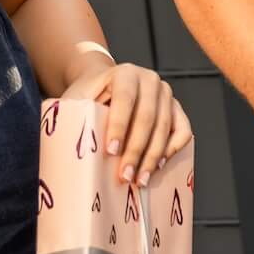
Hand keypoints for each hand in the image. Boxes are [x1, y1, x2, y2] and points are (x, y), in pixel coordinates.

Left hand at [72, 60, 192, 187]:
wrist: (104, 86)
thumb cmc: (88, 97)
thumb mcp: (76, 100)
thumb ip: (74, 117)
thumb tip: (71, 149)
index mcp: (124, 73)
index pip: (125, 99)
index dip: (119, 125)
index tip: (110, 151)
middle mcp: (150, 80)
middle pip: (148, 117)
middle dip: (136, 150)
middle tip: (125, 176)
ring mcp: (166, 93)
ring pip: (166, 127)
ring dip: (153, 157)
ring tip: (140, 180)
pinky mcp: (176, 108)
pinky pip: (183, 130)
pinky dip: (174, 149)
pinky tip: (159, 166)